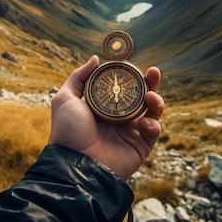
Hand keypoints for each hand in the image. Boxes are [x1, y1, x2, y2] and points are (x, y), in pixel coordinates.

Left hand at [49, 55, 164, 179]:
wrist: (75, 163)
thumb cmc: (68, 131)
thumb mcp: (65, 98)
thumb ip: (79, 76)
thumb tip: (96, 58)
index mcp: (104, 107)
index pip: (123, 87)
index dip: (131, 76)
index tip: (134, 64)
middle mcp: (119, 118)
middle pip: (141, 97)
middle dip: (150, 83)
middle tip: (154, 72)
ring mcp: (131, 132)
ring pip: (152, 112)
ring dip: (156, 100)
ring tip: (151, 97)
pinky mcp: (140, 146)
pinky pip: (154, 131)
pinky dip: (153, 124)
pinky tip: (143, 123)